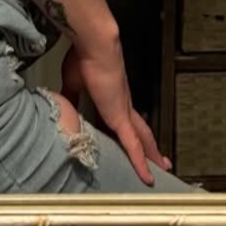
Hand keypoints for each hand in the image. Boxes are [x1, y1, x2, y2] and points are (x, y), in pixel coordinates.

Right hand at [60, 41, 171, 186]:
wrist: (94, 48)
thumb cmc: (84, 58)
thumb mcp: (72, 83)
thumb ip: (71, 97)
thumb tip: (65, 104)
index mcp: (112, 97)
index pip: (123, 120)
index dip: (128, 131)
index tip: (132, 141)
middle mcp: (123, 106)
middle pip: (141, 131)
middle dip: (149, 146)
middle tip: (160, 160)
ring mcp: (124, 113)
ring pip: (143, 140)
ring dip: (151, 155)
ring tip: (160, 169)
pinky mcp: (121, 119)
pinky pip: (134, 146)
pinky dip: (140, 162)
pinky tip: (148, 176)